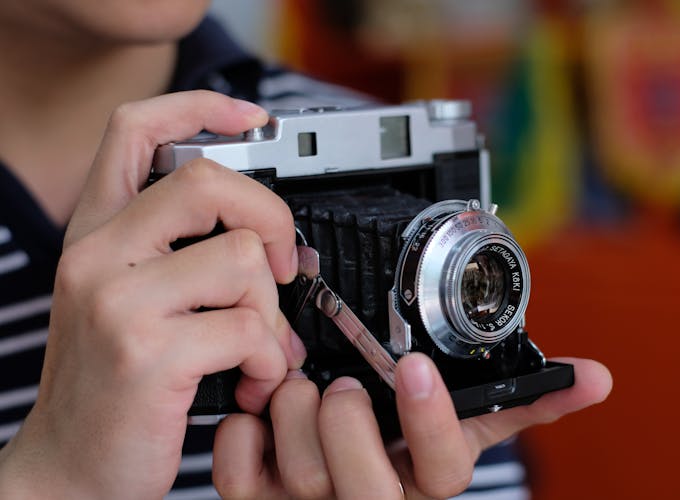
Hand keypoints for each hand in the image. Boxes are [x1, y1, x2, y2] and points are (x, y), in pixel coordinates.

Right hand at [0, 91, 306, 498]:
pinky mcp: (148, 354)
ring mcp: (118, 302)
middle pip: (208, 180)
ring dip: (270, 312)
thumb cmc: (112, 384)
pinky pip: (249, 330)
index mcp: (96, 232)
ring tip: (256, 351)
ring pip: (240, 260)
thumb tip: (266, 240)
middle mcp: (98, 255)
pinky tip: (249, 383)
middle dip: (270, 220)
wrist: (70, 468)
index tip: (250, 117)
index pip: (136, 130)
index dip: (199, 107)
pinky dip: (268, 362)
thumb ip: (181, 257)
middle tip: (279, 268)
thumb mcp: (128, 301)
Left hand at [212, 355, 610, 498]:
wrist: (327, 477)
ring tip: (296, 387)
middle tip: (342, 383)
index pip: (443, 467)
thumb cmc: (399, 442)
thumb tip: (596, 379)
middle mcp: (372, 495)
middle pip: (367, 486)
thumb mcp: (459, 422)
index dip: (431, 422)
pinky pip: (239, 481)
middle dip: (350, 424)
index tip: (416, 369)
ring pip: (303, 478)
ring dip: (295, 418)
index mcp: (424, 475)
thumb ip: (517, 401)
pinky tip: (255, 412)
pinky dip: (241, 438)